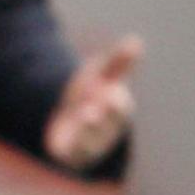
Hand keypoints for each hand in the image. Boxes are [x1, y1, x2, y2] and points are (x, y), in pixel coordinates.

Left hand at [44, 34, 140, 171]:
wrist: (66, 116)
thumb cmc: (90, 93)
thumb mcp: (100, 75)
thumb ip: (116, 62)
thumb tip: (136, 41)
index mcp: (115, 109)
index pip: (120, 107)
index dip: (117, 101)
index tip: (111, 92)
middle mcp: (106, 128)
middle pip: (108, 125)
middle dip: (105, 116)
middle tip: (96, 107)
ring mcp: (90, 142)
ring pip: (90, 141)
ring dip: (87, 130)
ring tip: (85, 116)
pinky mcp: (72, 153)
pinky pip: (71, 154)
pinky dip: (68, 149)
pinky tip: (58, 145)